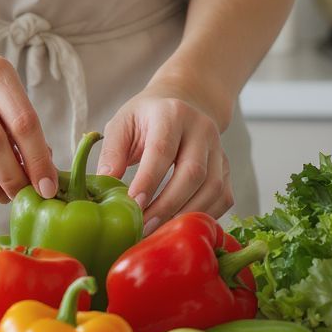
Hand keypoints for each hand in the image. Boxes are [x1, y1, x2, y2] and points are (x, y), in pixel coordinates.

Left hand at [97, 81, 233, 233]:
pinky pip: (223, 198)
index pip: (162, 150)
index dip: (149, 180)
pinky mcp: (226, 167)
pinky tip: (180, 226)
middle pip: (193, 173)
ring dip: (185, 214)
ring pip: (212, 189)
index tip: (134, 204)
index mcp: (172, 113)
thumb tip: (105, 181)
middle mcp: (201, 129)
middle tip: (144, 226)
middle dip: (167, 205)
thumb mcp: (122, 122)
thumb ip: (112, 151)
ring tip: (159, 231)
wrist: (183, 101)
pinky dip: (203, 216)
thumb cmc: (146, 116)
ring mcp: (219, 148)